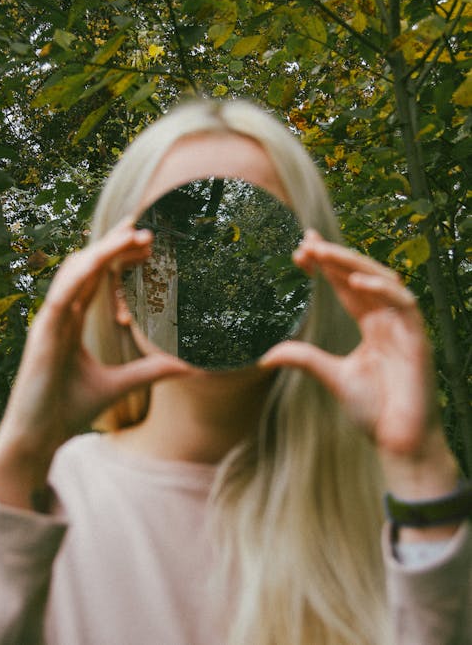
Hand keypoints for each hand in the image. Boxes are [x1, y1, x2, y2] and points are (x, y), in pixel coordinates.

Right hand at [0, 221, 188, 504]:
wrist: (40, 440)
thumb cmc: (69, 410)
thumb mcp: (119, 385)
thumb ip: (150, 371)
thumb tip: (188, 366)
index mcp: (73, 321)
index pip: (97, 278)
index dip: (117, 255)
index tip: (146, 241)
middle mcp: (60, 314)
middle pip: (88, 266)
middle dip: (115, 244)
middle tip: (148, 228)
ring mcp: (49, 321)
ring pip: (76, 272)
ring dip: (104, 250)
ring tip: (135, 234)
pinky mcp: (41, 333)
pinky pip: (61, 295)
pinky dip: (81, 274)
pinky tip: (102, 259)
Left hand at [260, 229, 438, 456]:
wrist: (400, 442)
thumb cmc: (373, 411)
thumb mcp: (332, 377)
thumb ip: (305, 359)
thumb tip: (266, 356)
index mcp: (372, 326)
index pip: (346, 286)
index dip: (326, 266)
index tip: (299, 251)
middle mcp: (388, 320)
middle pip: (361, 275)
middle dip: (334, 256)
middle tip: (305, 241)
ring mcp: (404, 327)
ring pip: (381, 280)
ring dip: (352, 264)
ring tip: (323, 253)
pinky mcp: (417, 339)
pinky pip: (404, 303)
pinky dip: (382, 289)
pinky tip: (355, 281)